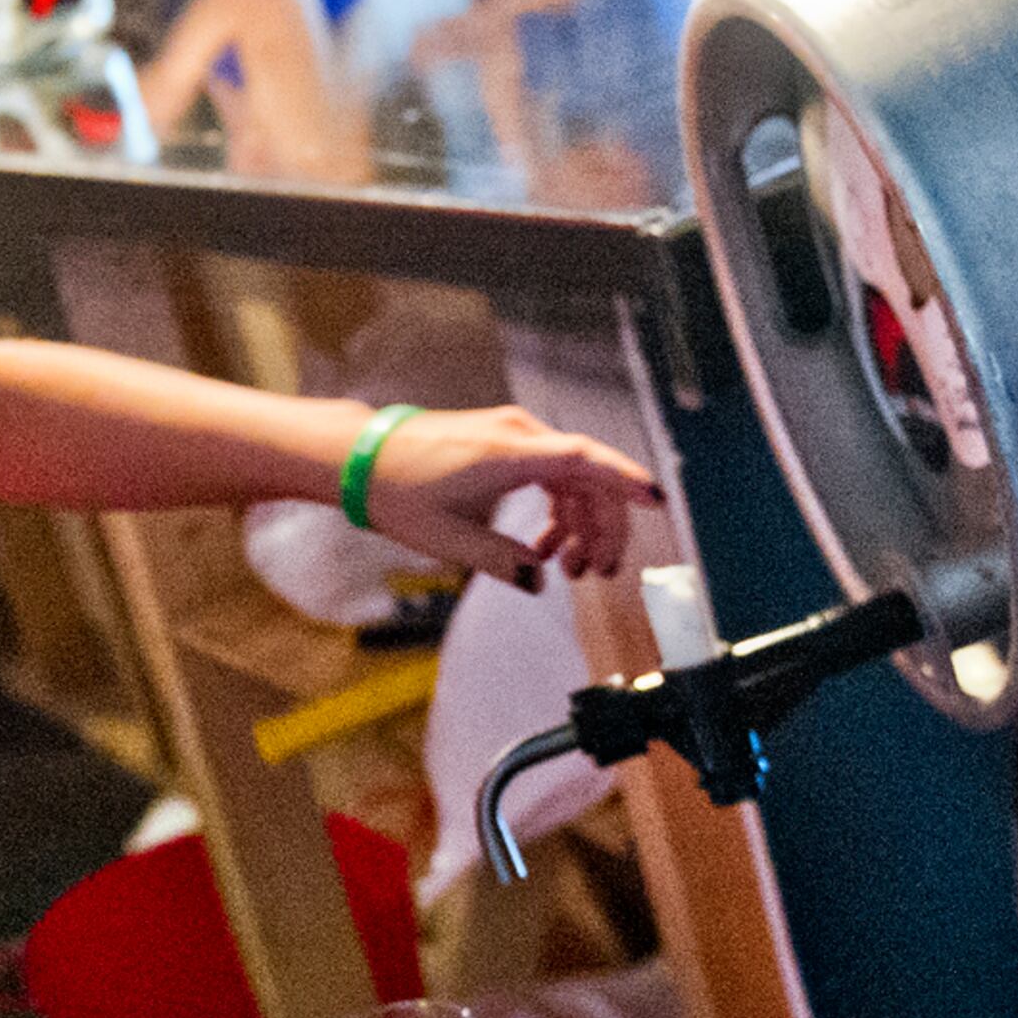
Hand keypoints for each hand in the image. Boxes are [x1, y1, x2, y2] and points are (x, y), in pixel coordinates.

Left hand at [355, 404, 660, 589]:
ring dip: (579, 524)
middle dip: (602, 528)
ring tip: (570, 569)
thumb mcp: (450, 540)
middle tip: (597, 573)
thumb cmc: (399, 491)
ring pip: (573, 479)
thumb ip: (503, 562)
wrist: (362, 457)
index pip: (584, 459)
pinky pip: (552, 475)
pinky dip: (557, 511)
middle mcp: (520, 435)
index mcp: (510, 453)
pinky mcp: (506, 444)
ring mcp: (514, 436)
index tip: (655, 500)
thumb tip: (540, 582)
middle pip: (588, 478)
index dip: (624, 480)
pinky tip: (544, 547)